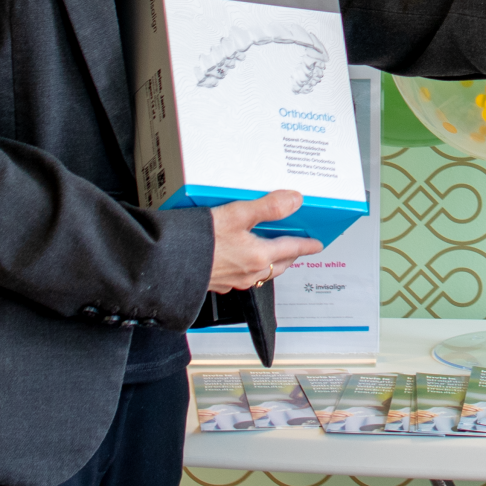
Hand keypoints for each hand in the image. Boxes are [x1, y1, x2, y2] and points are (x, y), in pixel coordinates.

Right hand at [208, 189, 323, 293]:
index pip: (292, 250)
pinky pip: (242, 278)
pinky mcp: (218, 284)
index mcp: (259, 256)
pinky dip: (249, 269)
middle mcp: (249, 273)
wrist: (168, 263)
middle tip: (297, 248)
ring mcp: (234, 281)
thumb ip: (268, 207)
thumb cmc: (199, 241)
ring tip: (271, 252)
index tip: (317, 245)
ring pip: (262, 274)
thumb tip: (294, 200)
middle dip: (291, 256)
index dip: (307, 246)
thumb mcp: (237, 215)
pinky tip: (241, 260)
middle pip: (279, 265)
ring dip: (271, 264)